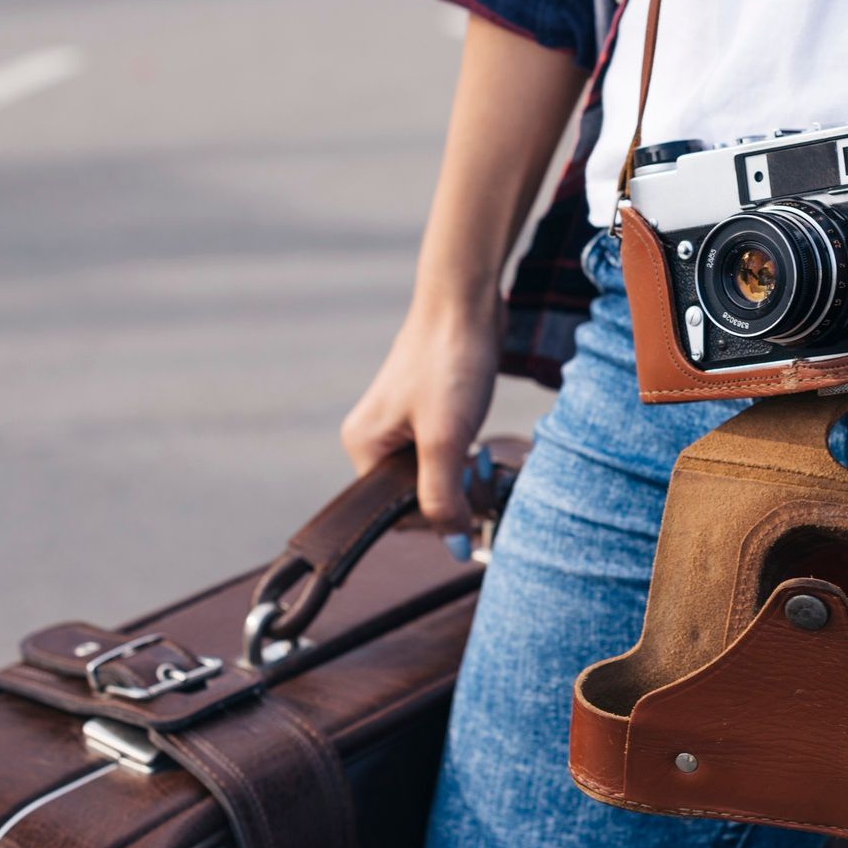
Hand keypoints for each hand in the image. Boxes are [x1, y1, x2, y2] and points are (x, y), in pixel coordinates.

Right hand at [340, 293, 501, 554]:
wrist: (468, 301)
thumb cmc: (450, 362)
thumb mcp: (446, 439)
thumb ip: (444, 498)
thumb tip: (453, 546)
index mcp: (363, 446)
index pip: (392, 512)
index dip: (433, 515)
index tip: (469, 504)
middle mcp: (374, 437)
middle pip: (414, 496)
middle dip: (453, 494)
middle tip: (481, 476)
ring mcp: (400, 423)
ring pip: (435, 474)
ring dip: (464, 475)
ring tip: (483, 458)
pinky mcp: (428, 410)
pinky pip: (446, 452)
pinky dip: (467, 455)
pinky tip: (481, 443)